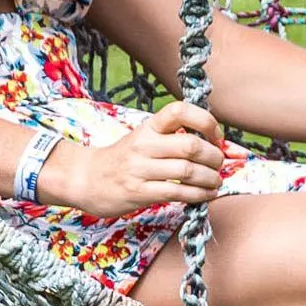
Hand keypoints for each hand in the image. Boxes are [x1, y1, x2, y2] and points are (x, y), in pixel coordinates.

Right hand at [34, 102, 225, 217]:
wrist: (86, 178)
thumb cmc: (124, 158)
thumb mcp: (144, 138)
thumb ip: (174, 138)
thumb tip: (218, 143)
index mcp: (149, 126)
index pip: (179, 110)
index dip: (205, 121)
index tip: (215, 136)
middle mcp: (144, 144)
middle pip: (190, 146)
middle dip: (214, 157)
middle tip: (219, 164)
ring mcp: (140, 169)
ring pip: (187, 171)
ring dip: (210, 178)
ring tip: (216, 182)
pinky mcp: (139, 192)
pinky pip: (177, 193)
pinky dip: (199, 195)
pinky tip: (206, 195)